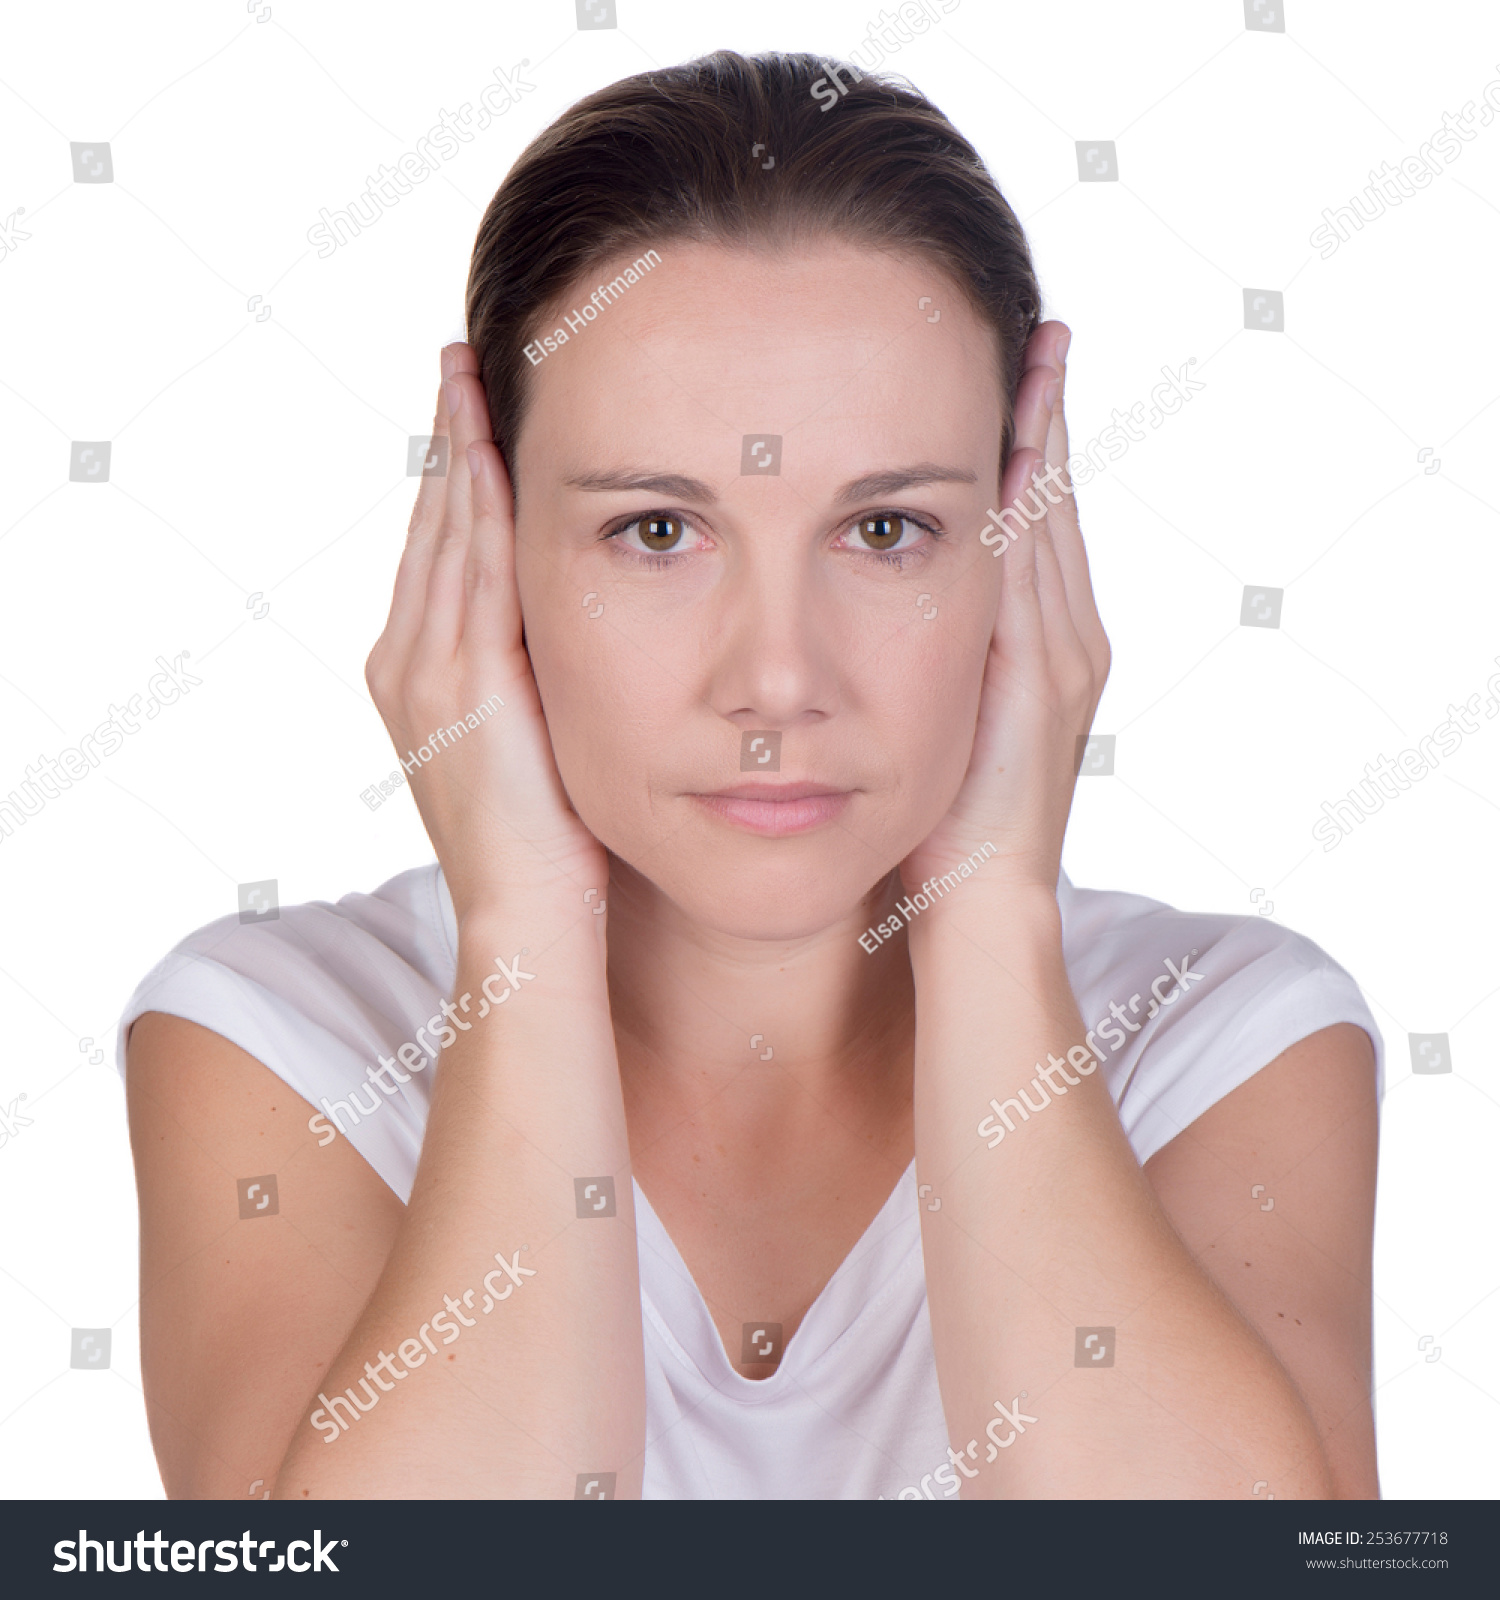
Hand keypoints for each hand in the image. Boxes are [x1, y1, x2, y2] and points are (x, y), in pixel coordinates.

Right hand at [364, 344, 608, 923]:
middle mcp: (405, 662)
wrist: (525, 915)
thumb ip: (527, 674)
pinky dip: (476, 505)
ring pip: (442, 534)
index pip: (432, 551)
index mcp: (414, 674)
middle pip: (426, 525)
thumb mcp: (527, 740)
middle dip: (444, 439)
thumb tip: (561, 624)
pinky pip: (471, 572)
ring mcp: (427, 672)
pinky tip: (491, 448)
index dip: (446, 475)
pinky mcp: (465, 685)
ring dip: (456, 449)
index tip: (465, 410)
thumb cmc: (544, 844)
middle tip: (458, 362)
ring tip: (467, 375)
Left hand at [900, 321, 1109, 900]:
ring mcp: (1063, 655)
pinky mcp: (1041, 678)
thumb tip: (888, 614)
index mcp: (1044, 646)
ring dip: (1041, 438)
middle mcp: (1067, 638)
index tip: (1017, 372)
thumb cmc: (948, 830)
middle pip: (1054, 504)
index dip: (1030, 446)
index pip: (1036, 524)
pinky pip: (1032, 571)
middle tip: (1036, 331)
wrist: (982, 905)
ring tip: (1035, 356)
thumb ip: (935, 665)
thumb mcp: (939, 727)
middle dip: (1046, 416)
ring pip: (1051, 523)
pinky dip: (1027, 504)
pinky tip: (1012, 447)